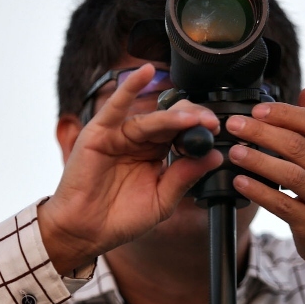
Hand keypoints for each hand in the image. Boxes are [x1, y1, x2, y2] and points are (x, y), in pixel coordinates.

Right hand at [39, 64, 221, 274]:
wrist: (86, 231)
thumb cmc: (121, 218)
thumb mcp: (161, 200)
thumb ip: (184, 178)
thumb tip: (214, 157)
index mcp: (157, 155)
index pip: (184, 134)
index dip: (201, 130)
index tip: (218, 132)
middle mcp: (141, 141)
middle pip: (172, 120)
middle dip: (194, 119)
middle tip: (211, 124)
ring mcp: (121, 134)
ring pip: (152, 118)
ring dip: (173, 116)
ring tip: (192, 119)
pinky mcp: (100, 132)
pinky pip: (116, 106)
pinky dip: (130, 86)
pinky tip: (145, 72)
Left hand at [225, 87, 304, 285]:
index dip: (284, 114)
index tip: (257, 109)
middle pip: (297, 146)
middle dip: (261, 132)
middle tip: (234, 125)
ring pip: (289, 174)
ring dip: (257, 160)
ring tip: (234, 151)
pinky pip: (282, 204)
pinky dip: (259, 191)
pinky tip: (239, 181)